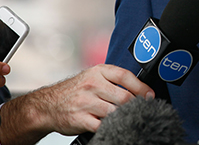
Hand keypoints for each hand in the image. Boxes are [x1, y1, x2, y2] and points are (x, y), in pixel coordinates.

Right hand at [0, 64, 153, 144]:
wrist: (47, 105)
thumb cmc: (74, 91)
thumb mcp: (92, 77)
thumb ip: (113, 80)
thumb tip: (140, 88)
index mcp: (98, 72)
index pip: (126, 76)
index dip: (142, 87)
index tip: (151, 95)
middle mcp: (92, 85)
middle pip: (124, 97)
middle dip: (136, 105)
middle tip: (142, 109)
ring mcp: (86, 102)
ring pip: (115, 112)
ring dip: (124, 116)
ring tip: (129, 118)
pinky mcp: (81, 119)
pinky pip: (103, 125)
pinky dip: (111, 127)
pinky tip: (114, 126)